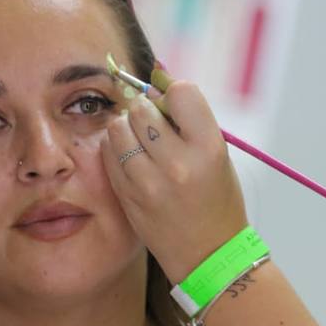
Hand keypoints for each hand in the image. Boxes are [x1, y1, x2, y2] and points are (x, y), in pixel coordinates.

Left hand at [102, 82, 247, 279]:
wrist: (209, 253)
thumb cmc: (217, 196)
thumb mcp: (218, 154)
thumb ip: (188, 117)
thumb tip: (157, 72)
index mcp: (209, 148)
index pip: (181, 92)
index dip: (177, 95)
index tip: (178, 107)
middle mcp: (177, 163)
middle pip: (142, 107)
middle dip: (147, 109)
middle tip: (157, 125)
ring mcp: (148, 181)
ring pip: (118, 127)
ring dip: (128, 126)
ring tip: (144, 142)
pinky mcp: (127, 194)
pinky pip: (107, 152)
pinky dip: (117, 148)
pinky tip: (133, 159)